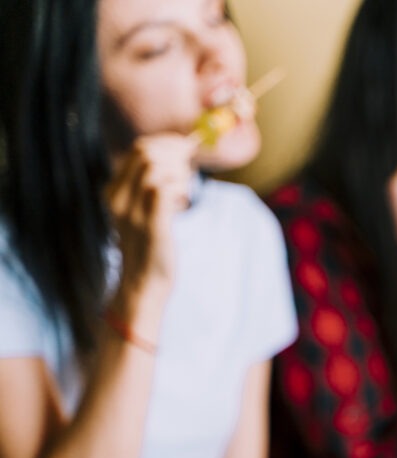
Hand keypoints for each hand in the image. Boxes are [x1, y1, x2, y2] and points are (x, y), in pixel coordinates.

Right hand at [105, 134, 195, 304]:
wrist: (143, 285)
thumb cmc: (151, 247)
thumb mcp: (144, 211)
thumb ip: (152, 186)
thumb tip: (179, 158)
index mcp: (114, 191)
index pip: (139, 149)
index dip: (167, 143)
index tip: (187, 149)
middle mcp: (118, 198)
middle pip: (145, 152)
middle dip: (176, 152)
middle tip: (191, 169)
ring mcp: (132, 212)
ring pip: (154, 166)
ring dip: (179, 172)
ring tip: (184, 191)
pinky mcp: (151, 226)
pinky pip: (163, 190)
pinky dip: (180, 189)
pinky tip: (183, 203)